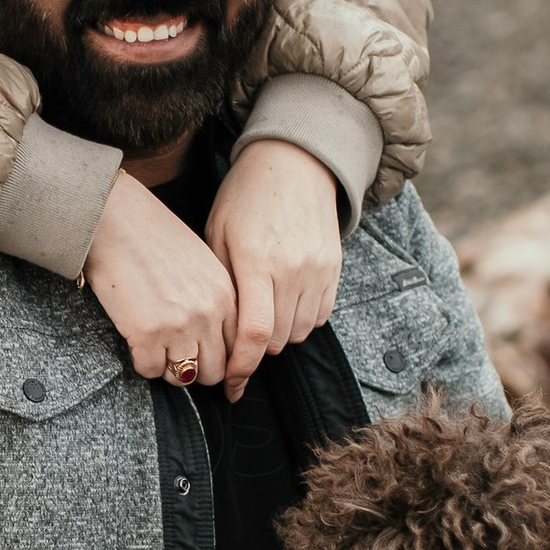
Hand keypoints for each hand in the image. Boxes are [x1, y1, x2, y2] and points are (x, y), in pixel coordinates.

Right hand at [82, 170, 237, 384]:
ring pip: (184, 376)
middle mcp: (209, 314)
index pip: (237, 348)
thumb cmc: (151, 236)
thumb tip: (210, 337)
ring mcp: (180, 326)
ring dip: (168, 368)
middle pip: (214, 371)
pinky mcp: (147, 334)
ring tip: (155, 347)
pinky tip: (135, 340)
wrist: (115, 219)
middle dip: (195, 368)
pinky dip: (141, 362)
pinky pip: (150, 371)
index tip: (202, 358)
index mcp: (226, 296)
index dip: (218, 358)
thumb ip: (213, 299)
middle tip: (174, 355)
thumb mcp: (201, 264)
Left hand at [205, 139, 343, 395]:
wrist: (295, 164)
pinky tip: (284, 302)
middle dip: (255, 349)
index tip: (230, 385)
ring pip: (299, 333)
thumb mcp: (218, 233)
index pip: (255, 333)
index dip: (242, 367)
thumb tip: (216, 333)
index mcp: (256, 260)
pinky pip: (319, 317)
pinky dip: (300, 321)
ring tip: (261, 312)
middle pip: (277, 340)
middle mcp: (292, 269)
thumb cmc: (245, 197)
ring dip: (278, 335)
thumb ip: (221, 283)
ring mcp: (318, 270)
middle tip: (238, 338)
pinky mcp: (334, 269)